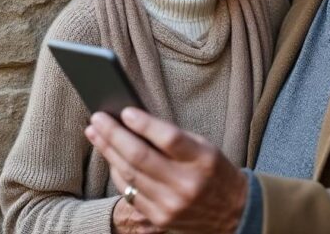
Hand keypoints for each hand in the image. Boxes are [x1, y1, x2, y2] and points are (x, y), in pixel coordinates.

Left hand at [85, 108, 246, 233]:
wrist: (234, 214)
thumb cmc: (215, 172)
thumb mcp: (204, 148)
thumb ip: (173, 137)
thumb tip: (135, 122)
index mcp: (202, 160)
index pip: (168, 138)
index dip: (144, 124)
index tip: (126, 111)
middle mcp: (186, 184)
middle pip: (140, 156)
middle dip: (113, 135)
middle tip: (98, 118)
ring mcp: (171, 204)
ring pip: (129, 175)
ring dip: (108, 151)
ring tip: (95, 133)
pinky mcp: (160, 218)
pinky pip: (129, 193)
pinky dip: (116, 173)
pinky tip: (109, 157)